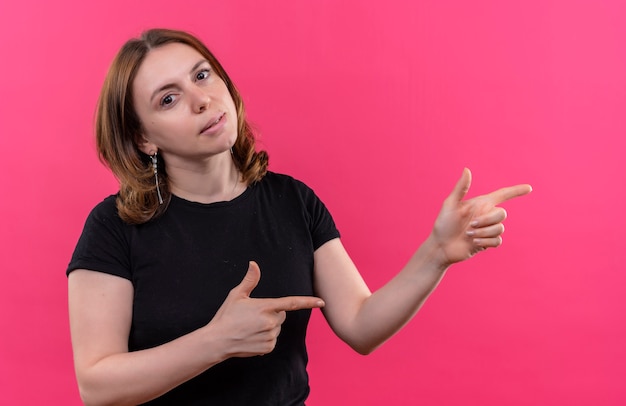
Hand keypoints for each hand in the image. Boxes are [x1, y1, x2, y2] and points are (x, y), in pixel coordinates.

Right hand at [210, 261, 324, 357]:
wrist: (218, 341)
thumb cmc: (226, 316)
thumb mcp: (236, 295)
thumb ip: (250, 280)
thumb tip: (254, 264)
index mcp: (265, 306)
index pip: (292, 303)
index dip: (308, 302)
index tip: (322, 302)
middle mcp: (270, 322)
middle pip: (281, 315)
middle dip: (272, 314)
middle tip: (253, 316)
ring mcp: (270, 336)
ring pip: (277, 328)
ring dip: (268, 327)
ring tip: (250, 327)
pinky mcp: (268, 347)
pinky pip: (272, 339)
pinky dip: (265, 338)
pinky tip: (252, 337)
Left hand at [430, 168, 531, 266]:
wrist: (441, 246)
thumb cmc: (443, 224)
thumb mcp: (450, 204)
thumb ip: (461, 188)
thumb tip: (467, 169)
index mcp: (480, 204)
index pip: (503, 195)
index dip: (516, 191)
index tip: (529, 188)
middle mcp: (487, 215)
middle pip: (502, 214)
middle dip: (486, 220)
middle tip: (470, 225)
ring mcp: (488, 229)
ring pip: (500, 228)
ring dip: (483, 232)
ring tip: (468, 235)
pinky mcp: (488, 242)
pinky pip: (498, 240)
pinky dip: (485, 241)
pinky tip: (474, 243)